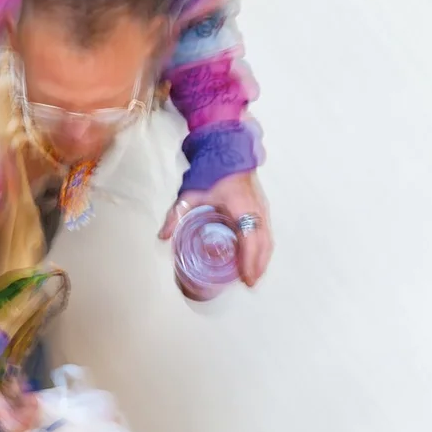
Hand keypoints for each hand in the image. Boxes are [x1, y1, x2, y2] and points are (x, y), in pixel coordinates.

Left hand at [159, 171, 272, 286]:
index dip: (250, 262)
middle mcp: (256, 209)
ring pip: (268, 238)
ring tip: (253, 275)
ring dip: (263, 258)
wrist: (227, 148)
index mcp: (241, 207)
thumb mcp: (190, 193)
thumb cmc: (212, 170)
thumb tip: (162, 237)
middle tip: (249, 283)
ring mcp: (262, 207)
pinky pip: (266, 231)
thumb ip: (176, 215)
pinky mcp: (262, 205)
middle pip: (264, 244)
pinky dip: (263, 247)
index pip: (250, 240)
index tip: (246, 279)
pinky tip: (255, 256)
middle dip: (258, 266)